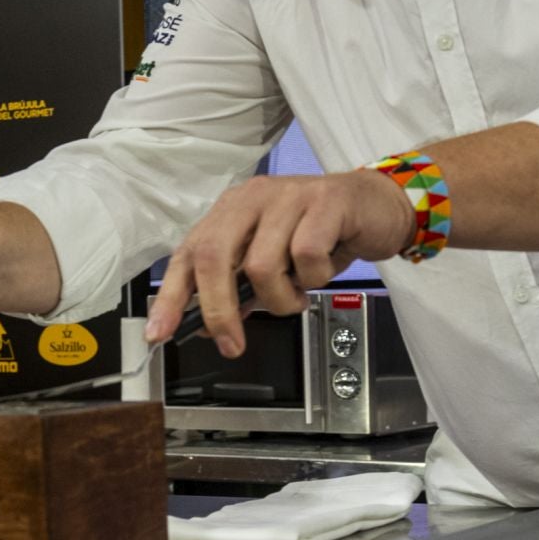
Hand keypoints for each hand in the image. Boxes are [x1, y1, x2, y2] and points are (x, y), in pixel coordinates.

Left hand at [143, 171, 413, 356]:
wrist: (380, 206)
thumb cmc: (323, 234)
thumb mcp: (275, 258)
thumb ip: (241, 283)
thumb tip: (211, 324)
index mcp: (232, 209)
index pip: (189, 252)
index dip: (171, 296)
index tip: (158, 333)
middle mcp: (253, 198)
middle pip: (214, 256)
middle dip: (218, 310)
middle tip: (232, 343)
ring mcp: (288, 196)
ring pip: (262, 265)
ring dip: (280, 298)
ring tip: (297, 295)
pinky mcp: (325, 202)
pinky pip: (306, 256)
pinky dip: (313, 278)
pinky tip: (322, 272)